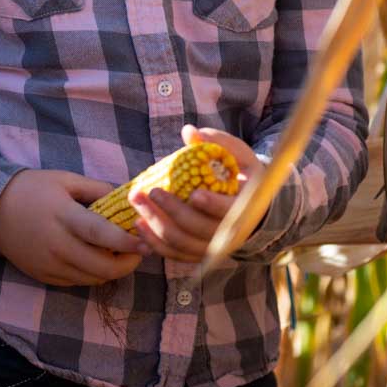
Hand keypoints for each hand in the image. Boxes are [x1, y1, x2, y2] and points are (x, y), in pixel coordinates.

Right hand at [0, 169, 150, 286]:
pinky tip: (95, 260)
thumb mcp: (64, 180)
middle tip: (139, 252)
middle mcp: (57, 245)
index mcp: (63, 217)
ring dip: (111, 271)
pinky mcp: (43, 275)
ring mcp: (49, 264)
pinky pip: (76, 282)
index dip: (126, 242)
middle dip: (127, 264)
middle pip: (101, 267)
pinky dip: (92, 274)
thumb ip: (96, 189)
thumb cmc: (31, 189)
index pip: (101, 235)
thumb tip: (126, 198)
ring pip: (92, 279)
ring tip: (120, 256)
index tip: (146, 243)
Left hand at [129, 125, 264, 263]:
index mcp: (246, 206)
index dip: (213, 205)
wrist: (249, 205)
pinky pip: (174, 254)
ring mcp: (213, 246)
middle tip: (151, 192)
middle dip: (172, 211)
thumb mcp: (237, 154)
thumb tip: (189, 132)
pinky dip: (155, 243)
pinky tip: (139, 224)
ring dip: (157, 226)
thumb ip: (216, 142)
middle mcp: (232, 233)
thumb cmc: (240, 173)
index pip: (231, 211)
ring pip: (183, 244)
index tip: (194, 194)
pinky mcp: (198, 253)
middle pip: (200, 229)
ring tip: (138, 205)